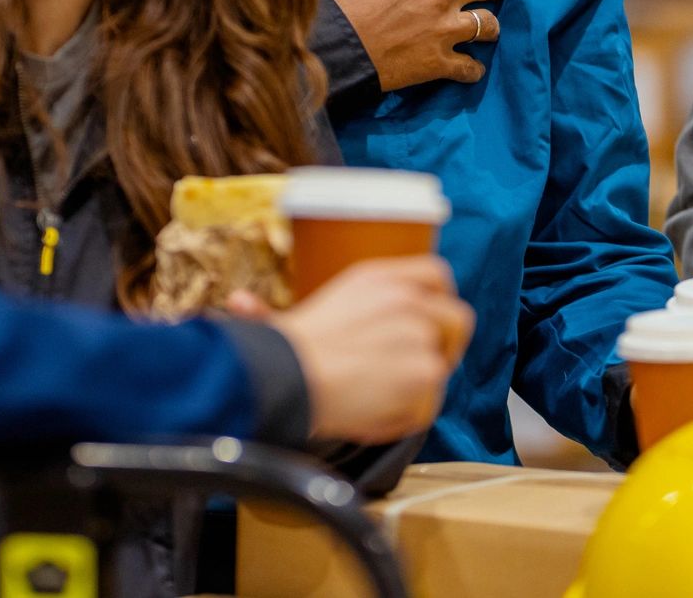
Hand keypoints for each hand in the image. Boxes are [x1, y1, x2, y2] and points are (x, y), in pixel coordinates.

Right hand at [239, 257, 472, 444]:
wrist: (289, 377)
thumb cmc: (282, 351)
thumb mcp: (293, 314)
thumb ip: (293, 311)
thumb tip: (236, 303)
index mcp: (380, 278)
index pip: (437, 276)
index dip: (437, 302)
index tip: (427, 322)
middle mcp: (408, 300)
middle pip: (457, 319)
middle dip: (444, 345)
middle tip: (415, 366)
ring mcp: (422, 335)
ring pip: (441, 367)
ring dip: (419, 386)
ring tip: (377, 395)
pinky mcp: (427, 371)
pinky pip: (428, 404)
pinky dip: (405, 416)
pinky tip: (372, 413)